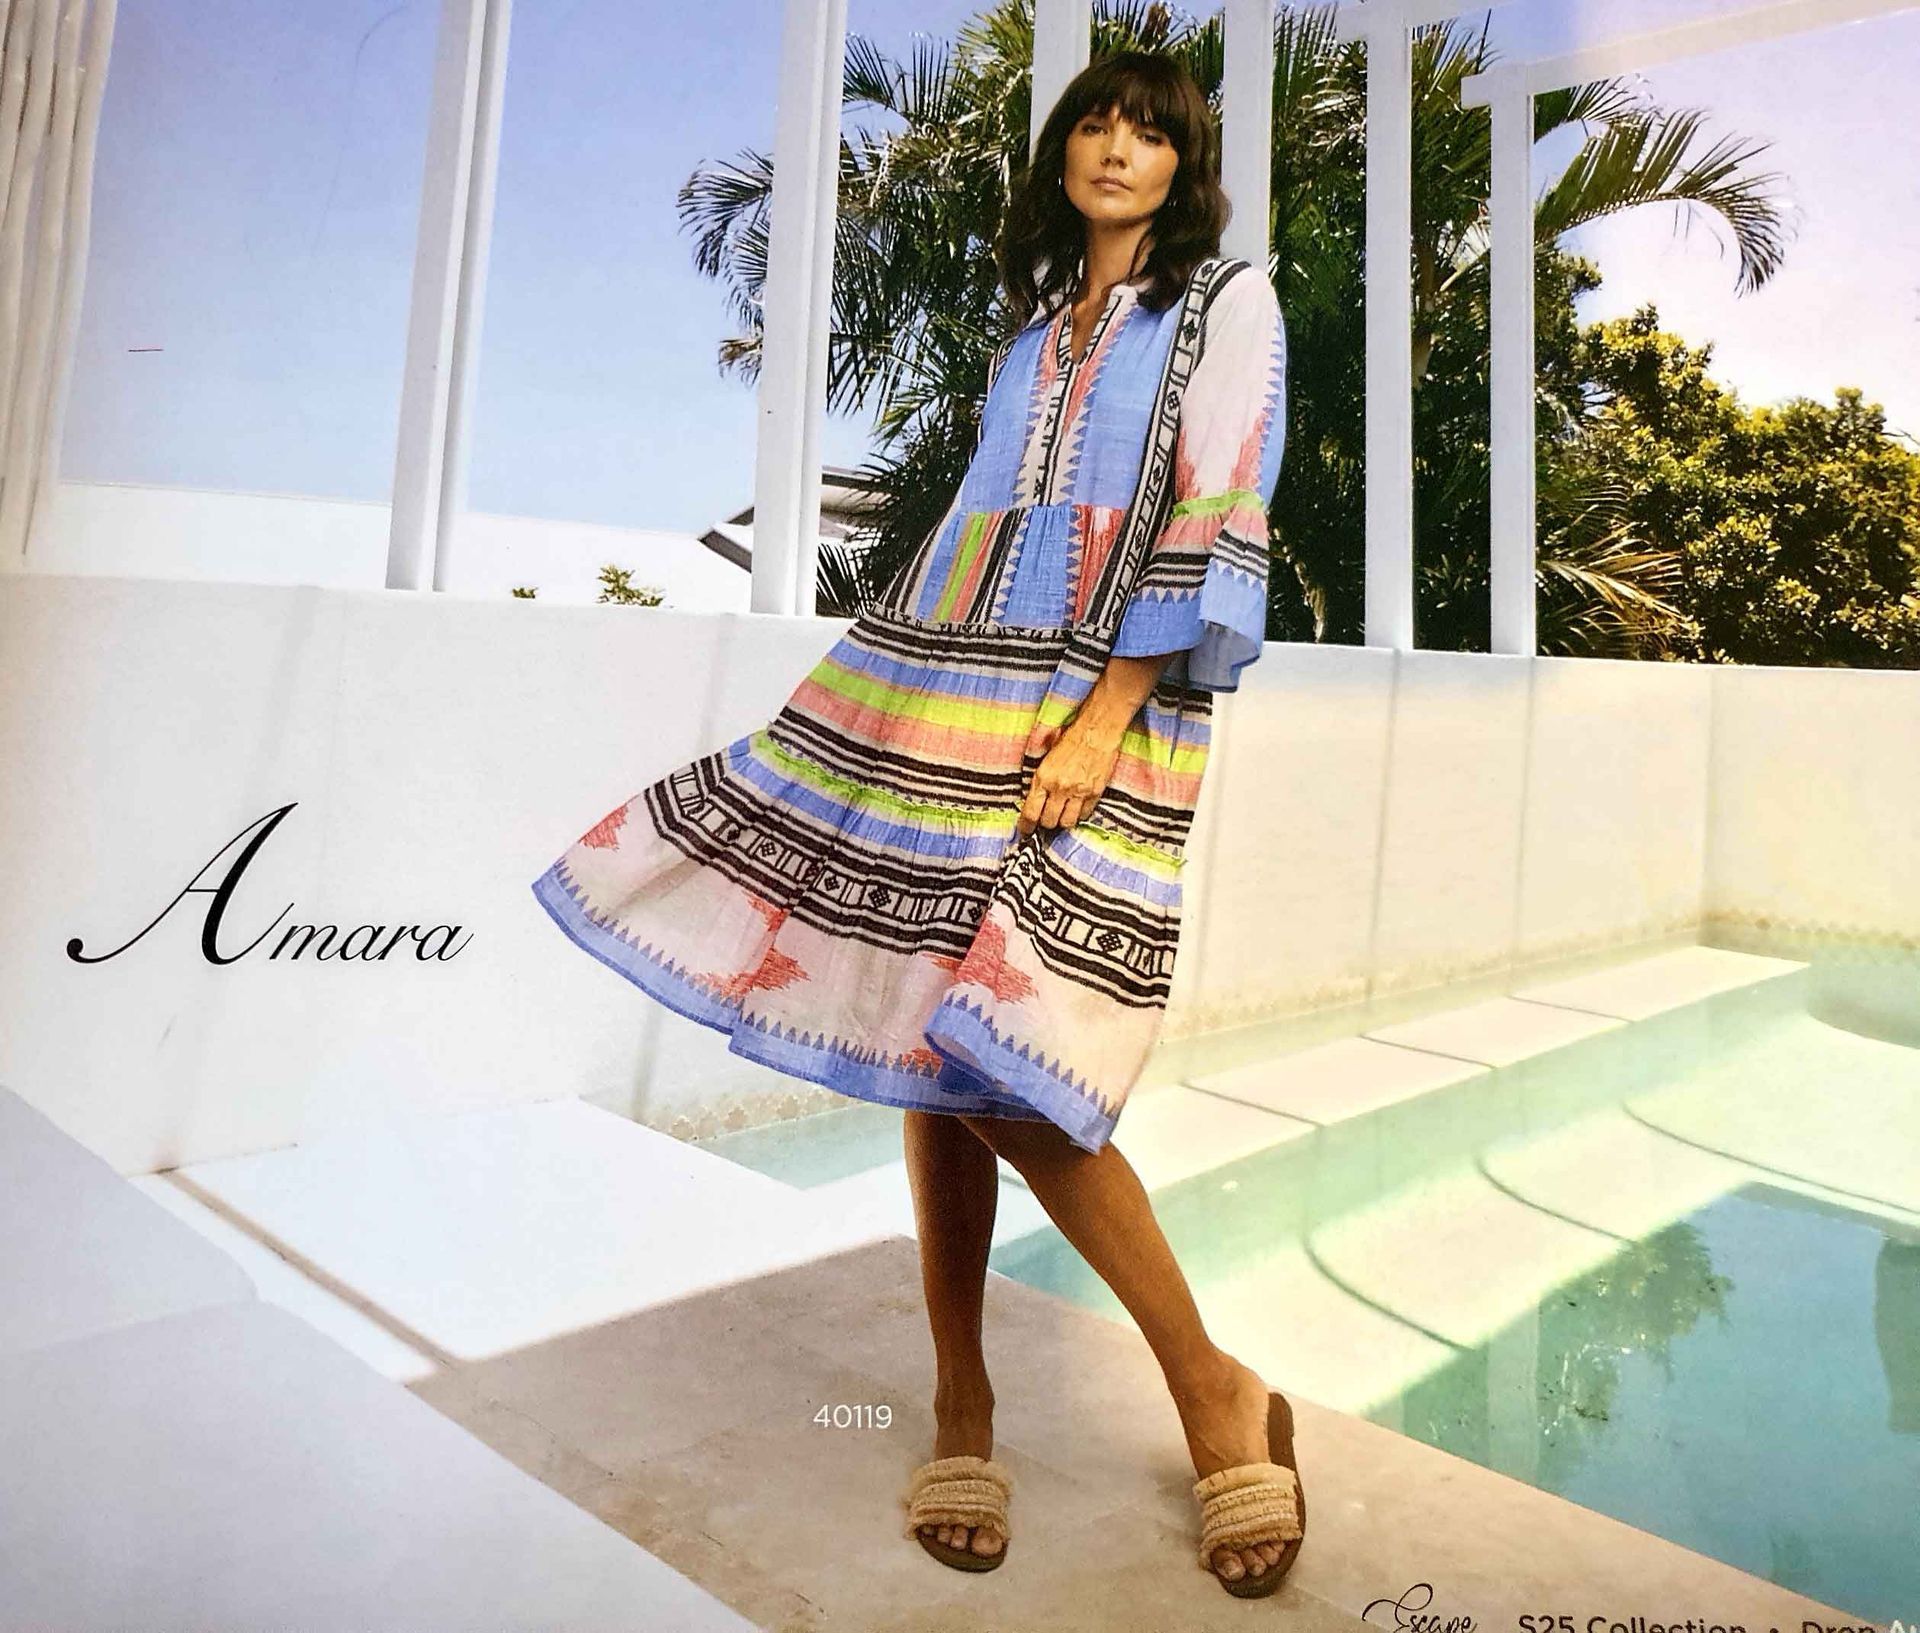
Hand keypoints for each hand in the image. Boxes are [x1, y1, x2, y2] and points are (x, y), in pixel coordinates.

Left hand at [1017, 718, 1121, 835]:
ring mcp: (1079, 792)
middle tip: (1045, 819)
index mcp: (1044, 777)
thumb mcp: (1046, 756)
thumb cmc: (1071, 739)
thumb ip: (1039, 778)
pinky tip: (1076, 808)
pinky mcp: (1095, 793)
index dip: (1026, 825)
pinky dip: (1079, 815)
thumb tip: (1032, 797)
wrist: (1096, 732)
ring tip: (1061, 815)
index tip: (1026, 829)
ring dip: (1062, 822)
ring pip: (1067, 822)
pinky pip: (1084, 814)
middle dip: (1045, 823)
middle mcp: (1060, 788)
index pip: (1031, 812)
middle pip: (1048, 821)